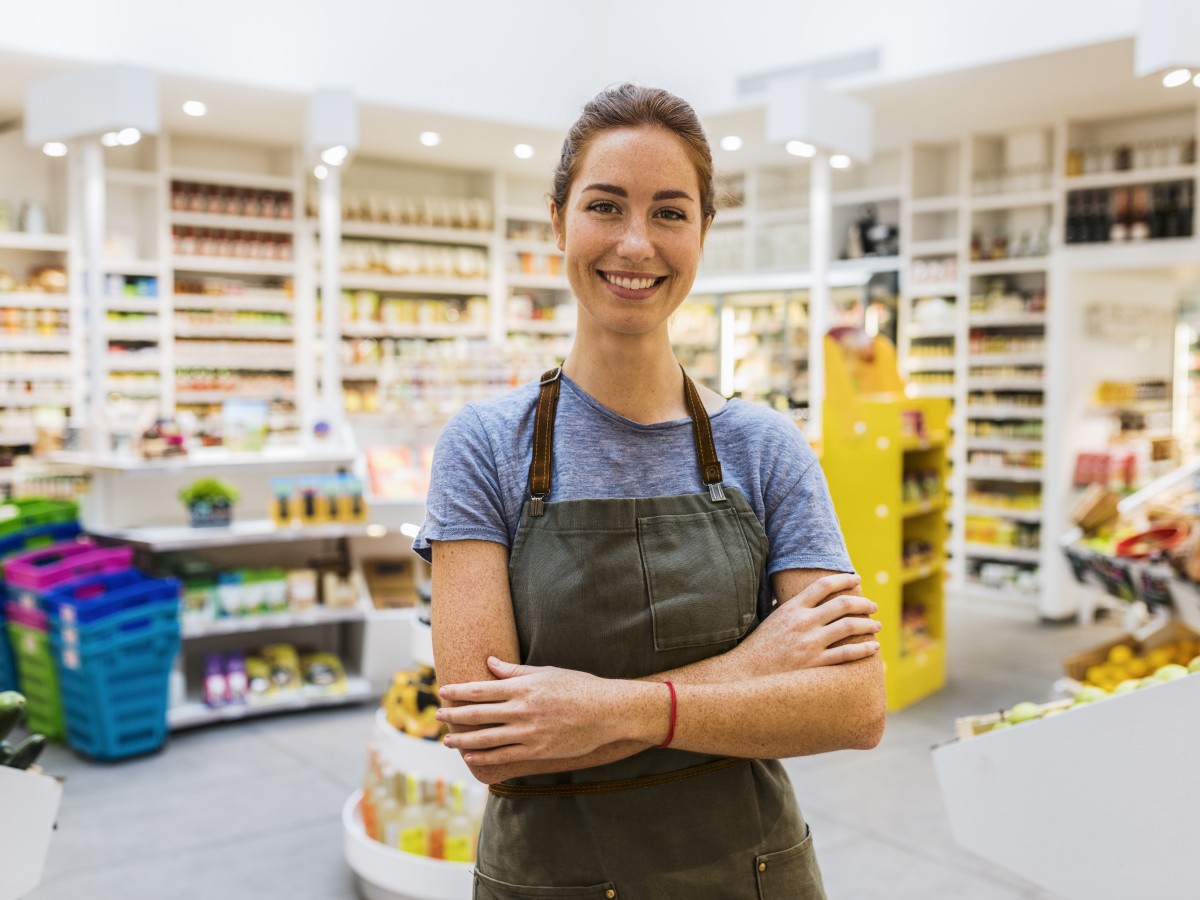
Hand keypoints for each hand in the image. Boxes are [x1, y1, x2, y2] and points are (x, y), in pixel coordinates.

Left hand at [437, 658, 632, 765]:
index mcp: (522, 687)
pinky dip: (484, 756)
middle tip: (438, 717)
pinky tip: (470, 755)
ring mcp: (528, 733)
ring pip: (486, 738)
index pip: (481, 689)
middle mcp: (521, 710)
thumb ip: (516, 671)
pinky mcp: (537, 751)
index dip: (459, 692)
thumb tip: (490, 663)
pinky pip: (504, 755)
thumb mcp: (546, 672)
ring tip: (447, 740)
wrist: (607, 711)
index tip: (443, 692)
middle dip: (454, 716)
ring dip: (462, 739)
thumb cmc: (579, 686)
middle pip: (478, 714)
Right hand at [735, 573, 880, 677]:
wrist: (746, 674)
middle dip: (863, 603)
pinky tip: (874, 648)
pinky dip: (864, 649)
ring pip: (849, 627)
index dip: (843, 579)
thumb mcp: (773, 620)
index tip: (856, 578)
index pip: (823, 585)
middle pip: (842, 604)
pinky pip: (847, 654)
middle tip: (873, 606)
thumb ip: (793, 609)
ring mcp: (810, 644)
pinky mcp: (815, 665)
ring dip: (868, 624)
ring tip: (877, 625)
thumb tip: (811, 599)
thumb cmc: (759, 647)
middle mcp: (803, 622)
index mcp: (792, 608)